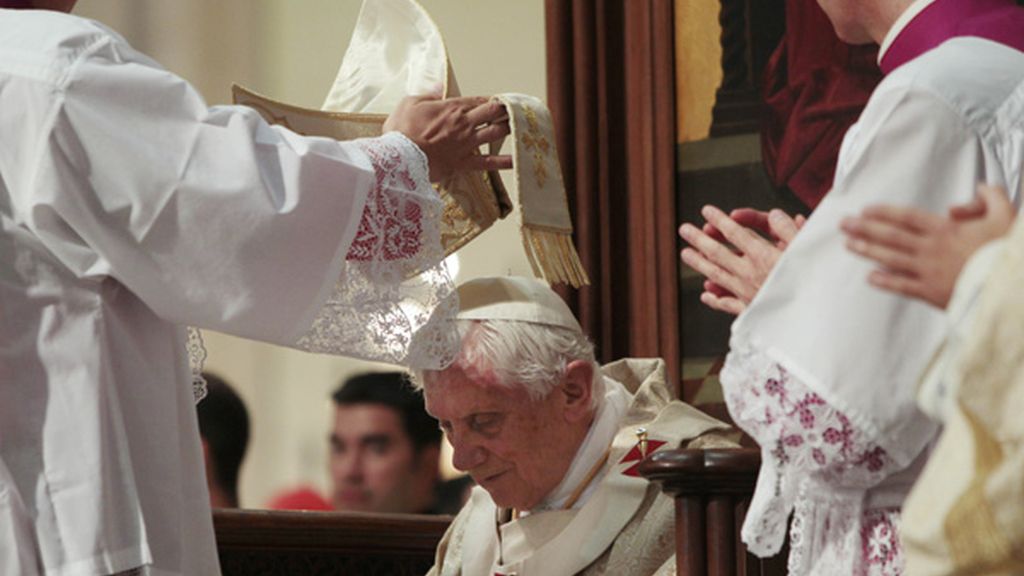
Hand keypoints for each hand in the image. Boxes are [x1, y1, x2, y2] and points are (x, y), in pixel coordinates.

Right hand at [384, 95, 511, 182]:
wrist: (398, 159)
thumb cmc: (400, 130)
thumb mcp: (409, 103)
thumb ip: (428, 94)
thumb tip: (438, 85)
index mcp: (452, 107)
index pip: (480, 100)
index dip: (494, 99)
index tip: (502, 100)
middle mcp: (464, 124)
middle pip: (494, 113)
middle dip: (507, 110)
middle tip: (517, 110)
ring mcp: (466, 143)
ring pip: (496, 132)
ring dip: (511, 128)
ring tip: (523, 127)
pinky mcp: (464, 162)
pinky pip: (489, 162)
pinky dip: (505, 161)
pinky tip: (519, 159)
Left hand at [679, 206, 804, 314]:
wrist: (813, 318)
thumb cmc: (816, 282)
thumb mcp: (808, 250)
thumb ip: (789, 230)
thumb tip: (774, 214)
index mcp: (763, 256)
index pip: (735, 234)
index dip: (720, 221)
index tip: (706, 210)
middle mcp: (750, 273)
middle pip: (718, 253)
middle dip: (700, 239)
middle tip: (683, 229)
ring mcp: (747, 293)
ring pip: (717, 276)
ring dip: (700, 264)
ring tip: (685, 254)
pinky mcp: (752, 310)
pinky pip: (728, 304)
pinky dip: (715, 299)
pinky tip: (705, 295)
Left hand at [841, 184, 1014, 308]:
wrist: (1011, 286)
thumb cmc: (1007, 250)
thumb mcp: (1006, 215)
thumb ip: (990, 196)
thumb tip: (977, 187)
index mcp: (946, 229)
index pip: (906, 216)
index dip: (883, 212)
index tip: (865, 210)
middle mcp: (932, 248)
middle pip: (891, 236)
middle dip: (864, 229)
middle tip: (843, 224)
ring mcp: (929, 271)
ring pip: (891, 258)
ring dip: (867, 251)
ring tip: (848, 245)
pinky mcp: (931, 293)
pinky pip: (902, 286)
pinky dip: (885, 281)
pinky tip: (869, 277)